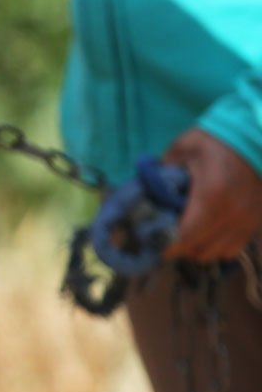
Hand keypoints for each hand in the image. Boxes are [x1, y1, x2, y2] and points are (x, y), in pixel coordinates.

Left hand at [163, 128, 261, 261]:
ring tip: (188, 234)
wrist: (254, 137)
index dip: (166, 245)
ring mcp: (248, 220)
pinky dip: (218, 246)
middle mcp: (233, 214)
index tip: (153, 241)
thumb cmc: (215, 142)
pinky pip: (233, 248)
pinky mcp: (257, 222)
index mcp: (212, 197)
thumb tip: (141, 197)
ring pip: (217, 254)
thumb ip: (160, 175)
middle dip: (179, 248)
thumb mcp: (182, 150)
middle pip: (199, 250)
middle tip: (167, 236)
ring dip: (199, 248)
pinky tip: (208, 233)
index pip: (185, 237)